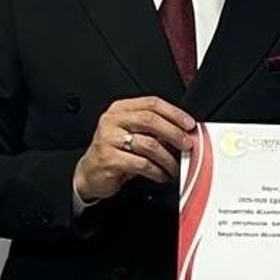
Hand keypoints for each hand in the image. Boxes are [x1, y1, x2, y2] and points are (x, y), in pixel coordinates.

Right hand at [73, 96, 194, 201]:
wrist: (90, 173)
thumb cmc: (115, 152)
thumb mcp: (133, 135)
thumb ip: (154, 130)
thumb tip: (183, 133)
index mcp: (121, 109)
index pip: (152, 103)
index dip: (174, 113)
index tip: (189, 124)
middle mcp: (113, 120)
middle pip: (150, 120)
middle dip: (174, 133)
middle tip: (186, 144)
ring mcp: (109, 139)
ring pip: (148, 144)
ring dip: (167, 158)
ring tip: (173, 167)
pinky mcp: (109, 159)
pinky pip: (142, 164)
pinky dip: (157, 171)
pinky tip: (161, 175)